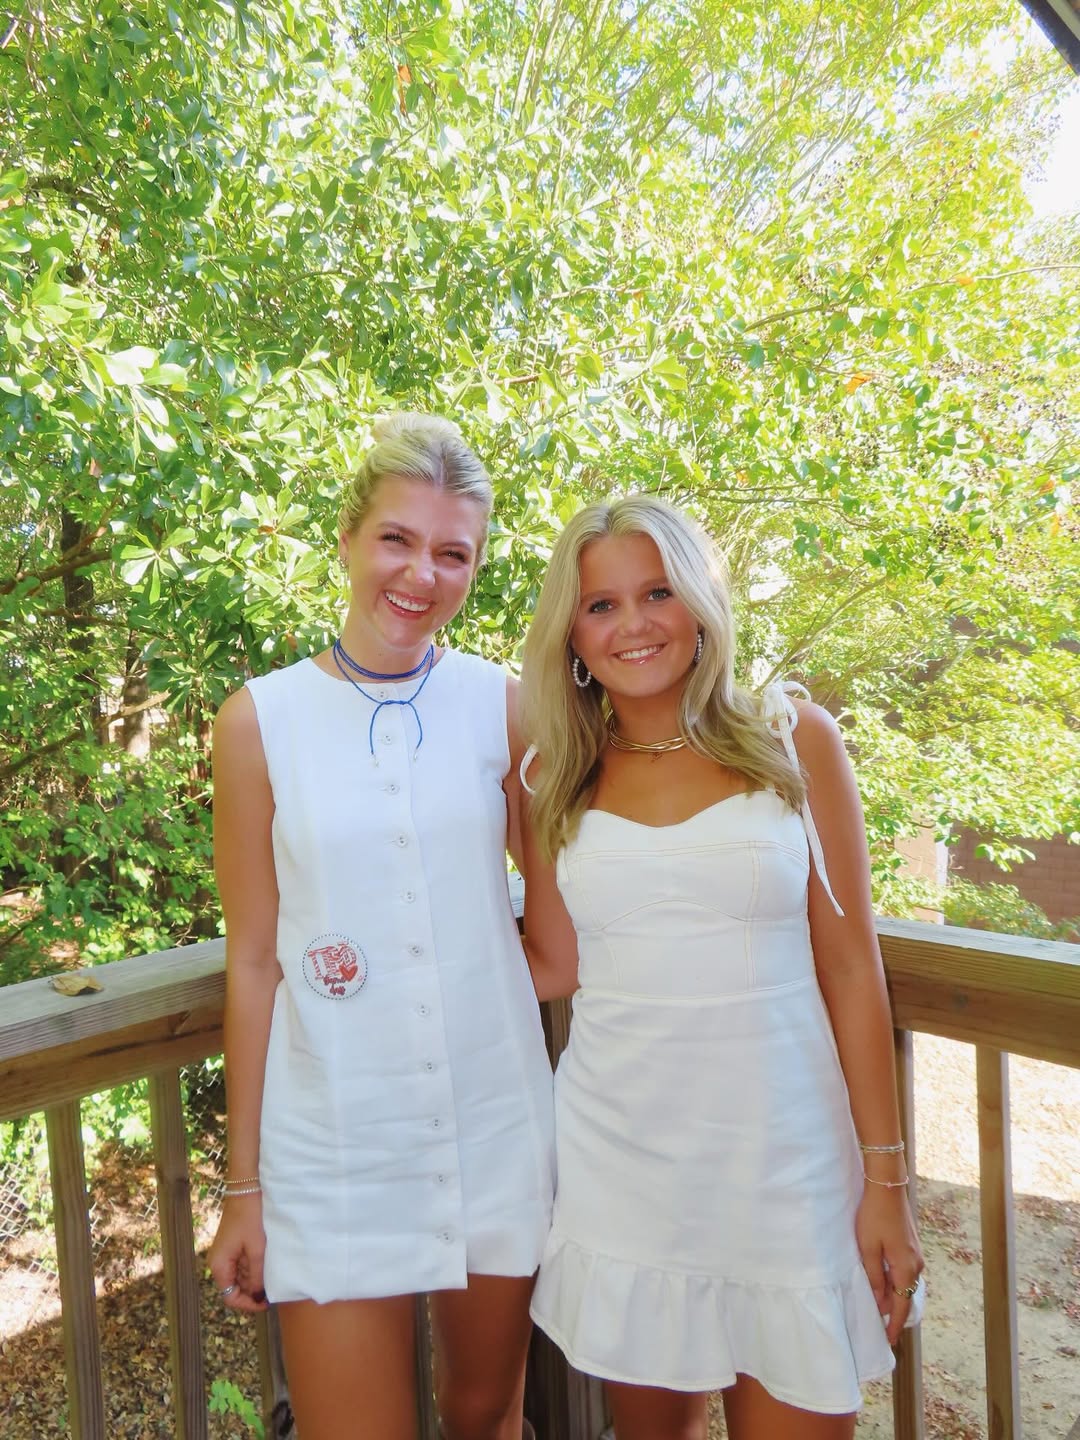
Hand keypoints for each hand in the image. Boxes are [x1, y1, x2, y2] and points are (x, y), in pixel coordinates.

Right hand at [207, 1193, 268, 1312]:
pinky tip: (266, 1265)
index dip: (247, 1303)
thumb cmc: (250, 1217)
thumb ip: (257, 1276)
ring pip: (239, 1276)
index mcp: (219, 1265)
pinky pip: (241, 1264)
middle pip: (234, 1287)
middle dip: (252, 1291)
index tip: (266, 1303)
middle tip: (273, 1291)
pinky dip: (253, 1267)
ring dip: (254, 1279)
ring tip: (272, 1278)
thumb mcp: (257, 1249)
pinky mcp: (232, 1245)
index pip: (229, 1297)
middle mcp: (218, 1262)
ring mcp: (225, 1253)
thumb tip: (259, 1297)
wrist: (246, 1188)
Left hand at [855, 1184, 923, 1345]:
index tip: (889, 1341)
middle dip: (891, 1310)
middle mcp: (916, 1265)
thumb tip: (879, 1301)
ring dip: (891, 1293)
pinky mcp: (910, 1246)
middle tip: (877, 1323)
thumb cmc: (874, 1216)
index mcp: (906, 1268)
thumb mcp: (868, 1248)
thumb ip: (873, 1276)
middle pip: (904, 1295)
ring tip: (876, 1303)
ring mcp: (915, 1255)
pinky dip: (893, 1280)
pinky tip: (881, 1279)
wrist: (887, 1187)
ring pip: (903, 1283)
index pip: (901, 1306)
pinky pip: (903, 1271)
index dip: (895, 1325)